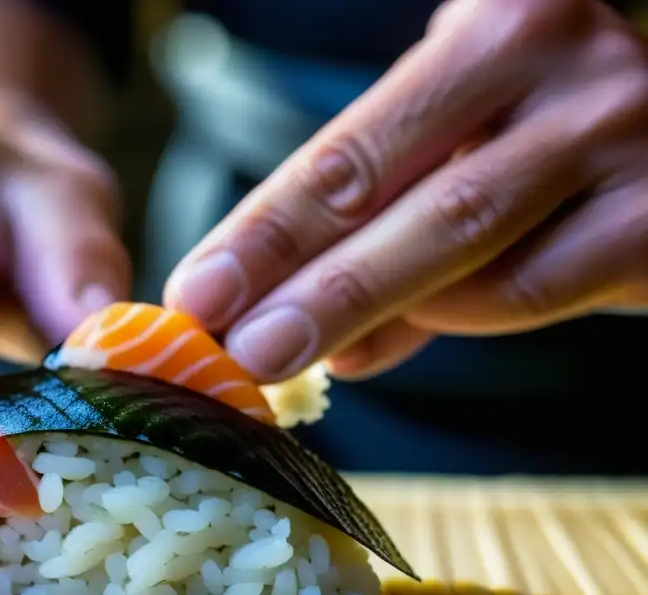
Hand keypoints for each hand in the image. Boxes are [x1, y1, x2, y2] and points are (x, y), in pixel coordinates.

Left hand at [164, 0, 647, 381]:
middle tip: (227, 347)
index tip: (195, 294)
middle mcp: (557, 59)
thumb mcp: (461, 152)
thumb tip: (330, 347)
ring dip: (355, 310)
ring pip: (455, 241)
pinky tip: (390, 342)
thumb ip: (391, 238)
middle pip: (386, 188)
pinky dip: (454, 320)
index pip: (345, 147)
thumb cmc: (552, 146)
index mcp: (490, 25)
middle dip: (293, 280)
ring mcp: (620, 132)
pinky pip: (529, 286)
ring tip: (280, 356)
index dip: (262, 229)